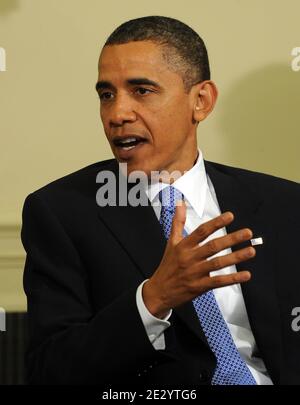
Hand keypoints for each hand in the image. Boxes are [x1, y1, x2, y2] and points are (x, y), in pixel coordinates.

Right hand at [143, 202, 254, 318]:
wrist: (159, 292)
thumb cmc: (167, 266)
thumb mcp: (171, 243)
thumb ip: (178, 223)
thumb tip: (180, 204)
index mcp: (183, 246)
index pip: (201, 232)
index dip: (216, 223)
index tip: (230, 216)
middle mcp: (189, 258)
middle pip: (213, 246)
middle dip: (231, 239)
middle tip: (247, 233)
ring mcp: (195, 273)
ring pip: (218, 263)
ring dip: (236, 257)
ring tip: (251, 251)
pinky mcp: (199, 287)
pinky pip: (218, 281)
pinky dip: (233, 278)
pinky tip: (245, 275)